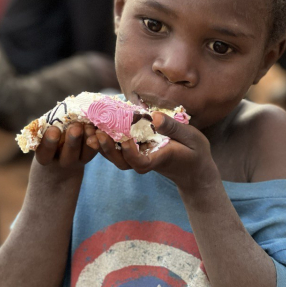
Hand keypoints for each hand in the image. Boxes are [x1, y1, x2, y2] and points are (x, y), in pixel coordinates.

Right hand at [35, 123, 97, 173]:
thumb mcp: (45, 133)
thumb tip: (60, 110)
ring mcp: (79, 161)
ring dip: (88, 139)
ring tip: (90, 126)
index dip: (49, 142)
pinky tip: (100, 128)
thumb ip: (49, 125)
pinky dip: (99, 139)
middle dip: (73, 141)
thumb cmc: (50, 137)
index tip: (54, 130)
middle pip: (68, 156)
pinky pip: (96, 150)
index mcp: (46, 157)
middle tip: (76, 127)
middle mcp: (62, 162)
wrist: (62, 153)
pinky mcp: (91, 156)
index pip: (45, 153)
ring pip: (85, 154)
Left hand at [86, 113, 219, 192]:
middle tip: (95, 131)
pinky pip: (117, 147)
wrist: (194, 169)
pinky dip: (105, 137)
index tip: (125, 140)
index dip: (129, 153)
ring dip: (101, 144)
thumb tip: (154, 117)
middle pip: (120, 162)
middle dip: (107, 149)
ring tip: (89, 126)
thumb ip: (174, 128)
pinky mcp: (135, 151)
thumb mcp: (192, 138)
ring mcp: (139, 157)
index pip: (139, 162)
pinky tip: (96, 123)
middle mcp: (145, 160)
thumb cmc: (195, 152)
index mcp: (159, 159)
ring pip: (115, 156)